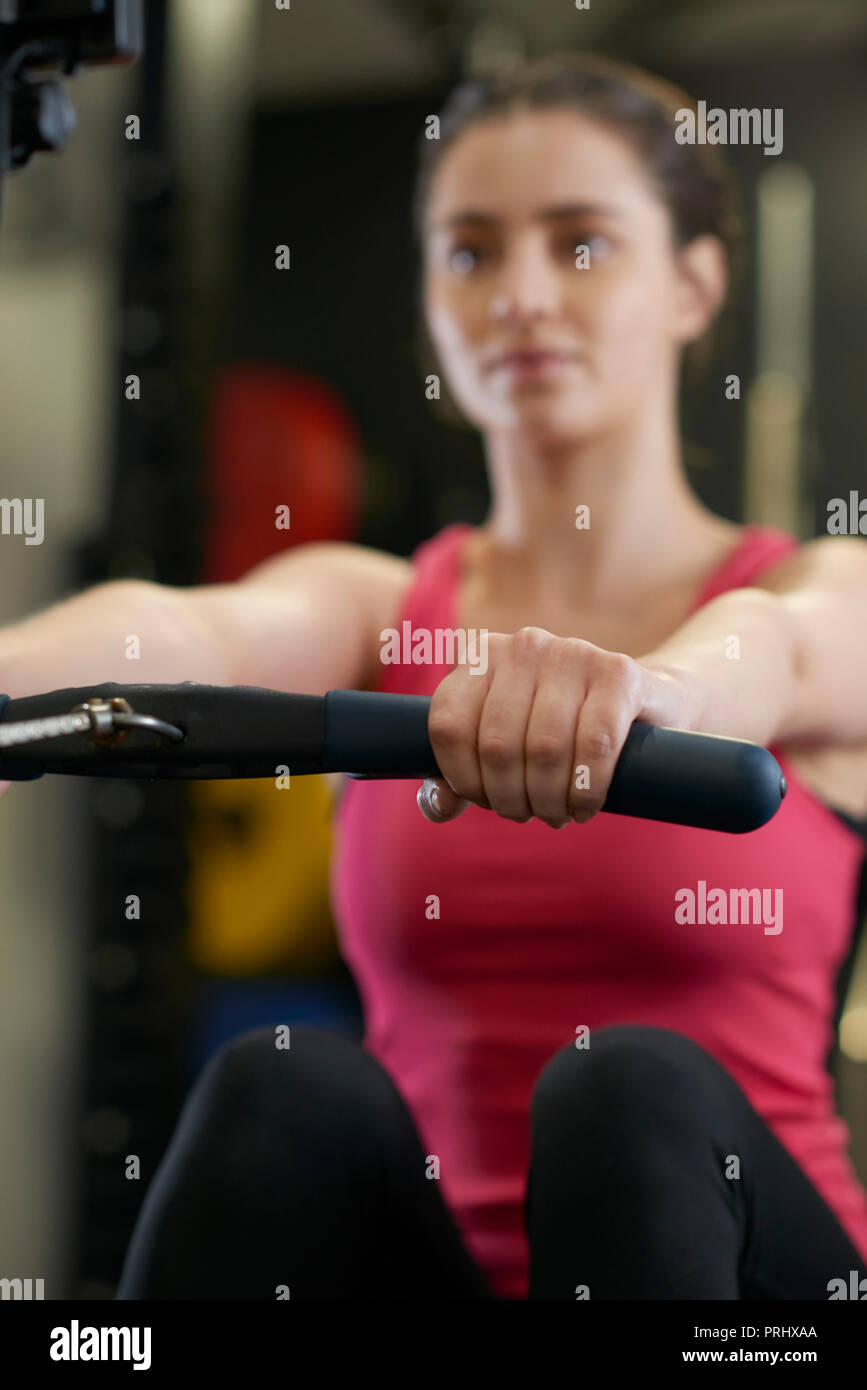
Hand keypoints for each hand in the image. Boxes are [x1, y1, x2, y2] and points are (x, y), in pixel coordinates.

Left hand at [417, 627, 699, 826]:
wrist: (644, 706)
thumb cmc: (560, 733)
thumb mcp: (503, 750)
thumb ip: (461, 777)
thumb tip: (436, 805)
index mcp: (480, 656)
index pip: (448, 725)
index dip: (463, 777)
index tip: (484, 800)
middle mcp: (523, 645)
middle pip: (497, 744)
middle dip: (509, 797)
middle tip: (529, 814)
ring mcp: (573, 652)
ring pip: (545, 748)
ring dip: (549, 800)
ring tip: (557, 814)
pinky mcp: (621, 672)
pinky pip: (595, 745)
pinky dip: (587, 789)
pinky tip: (585, 806)